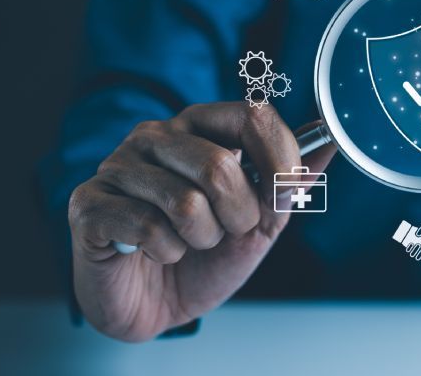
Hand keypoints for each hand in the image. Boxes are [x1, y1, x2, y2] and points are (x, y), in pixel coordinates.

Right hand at [67, 103, 335, 340]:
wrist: (155, 306)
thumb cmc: (205, 256)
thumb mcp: (261, 221)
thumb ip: (291, 181)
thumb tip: (331, 138)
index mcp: (200, 128)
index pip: (251, 115)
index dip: (279, 158)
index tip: (286, 194)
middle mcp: (156, 135)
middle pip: (220, 164)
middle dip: (238, 216)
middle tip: (226, 231)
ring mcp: (118, 166)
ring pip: (186, 202)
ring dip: (202, 239)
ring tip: (188, 243)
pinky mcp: (90, 203)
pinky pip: (148, 227)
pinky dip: (165, 252)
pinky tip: (153, 253)